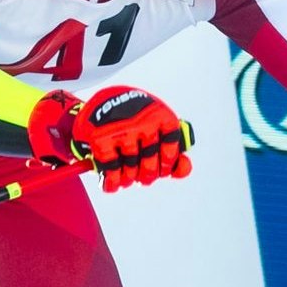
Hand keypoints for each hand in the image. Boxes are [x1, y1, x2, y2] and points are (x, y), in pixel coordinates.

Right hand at [28, 85, 192, 189]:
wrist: (102, 102)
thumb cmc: (136, 118)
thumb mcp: (157, 125)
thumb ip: (172, 147)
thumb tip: (185, 168)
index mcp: (160, 115)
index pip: (171, 147)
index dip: (168, 162)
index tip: (162, 167)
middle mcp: (142, 122)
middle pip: (150, 164)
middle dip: (147, 174)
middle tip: (144, 176)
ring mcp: (121, 131)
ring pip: (130, 169)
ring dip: (128, 178)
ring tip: (127, 176)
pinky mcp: (101, 139)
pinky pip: (111, 170)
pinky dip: (112, 181)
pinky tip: (112, 184)